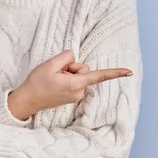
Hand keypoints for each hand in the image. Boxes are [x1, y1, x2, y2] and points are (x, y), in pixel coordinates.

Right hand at [8, 50, 132, 119]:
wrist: (27, 100)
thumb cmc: (37, 83)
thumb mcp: (50, 64)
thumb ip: (66, 57)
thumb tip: (74, 59)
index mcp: (76, 84)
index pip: (99, 76)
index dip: (115, 73)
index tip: (129, 72)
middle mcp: (79, 92)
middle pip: (83, 69)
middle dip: (71, 67)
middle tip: (55, 72)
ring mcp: (76, 96)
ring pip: (78, 74)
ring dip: (67, 72)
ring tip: (53, 78)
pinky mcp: (72, 96)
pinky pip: (74, 80)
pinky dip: (66, 78)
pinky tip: (54, 82)